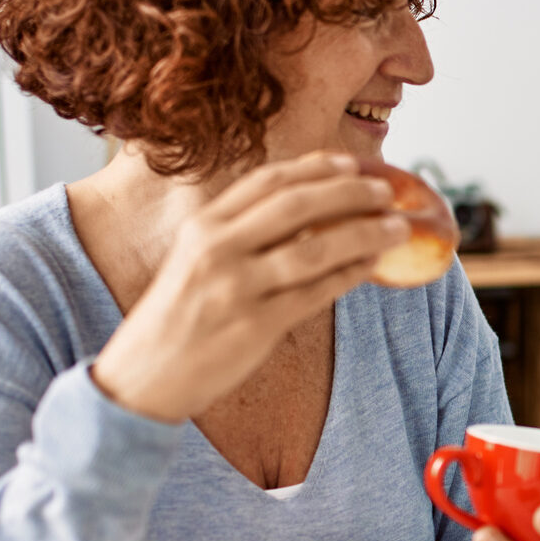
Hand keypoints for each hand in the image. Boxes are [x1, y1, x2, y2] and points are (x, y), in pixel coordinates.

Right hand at [91, 153, 405, 421]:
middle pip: (297, 205)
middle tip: (386, 191)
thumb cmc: (176, 318)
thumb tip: (307, 211)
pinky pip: (316, 293)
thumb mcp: (194, 261)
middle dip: (349, 192)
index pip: (267, 181)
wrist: (142, 377)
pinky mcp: (255, 324)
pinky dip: (349, 276)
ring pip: (315, 249)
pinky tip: (371, 266)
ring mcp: (236, 287)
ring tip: (397, 228)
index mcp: (202, 226)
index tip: (351, 162)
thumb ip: (239, 233)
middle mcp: (217, 249)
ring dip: (364, 234)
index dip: (315, 167)